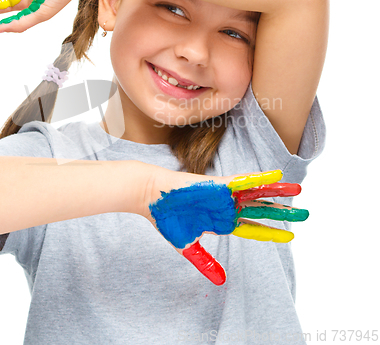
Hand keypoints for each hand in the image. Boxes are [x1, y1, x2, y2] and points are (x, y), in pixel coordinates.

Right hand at [146, 169, 307, 284]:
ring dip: (277, 193)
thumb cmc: (166, 218)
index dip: (271, 232)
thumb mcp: (187, 246)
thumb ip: (205, 262)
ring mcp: (224, 195)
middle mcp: (226, 207)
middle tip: (305, 214)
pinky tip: (276, 176)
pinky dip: (259, 179)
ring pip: (256, 194)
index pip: (252, 228)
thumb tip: (221, 281)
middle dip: (283, 212)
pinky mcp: (218, 184)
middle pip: (260, 210)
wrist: (151, 196)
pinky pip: (243, 181)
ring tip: (298, 192)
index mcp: (221, 222)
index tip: (290, 236)